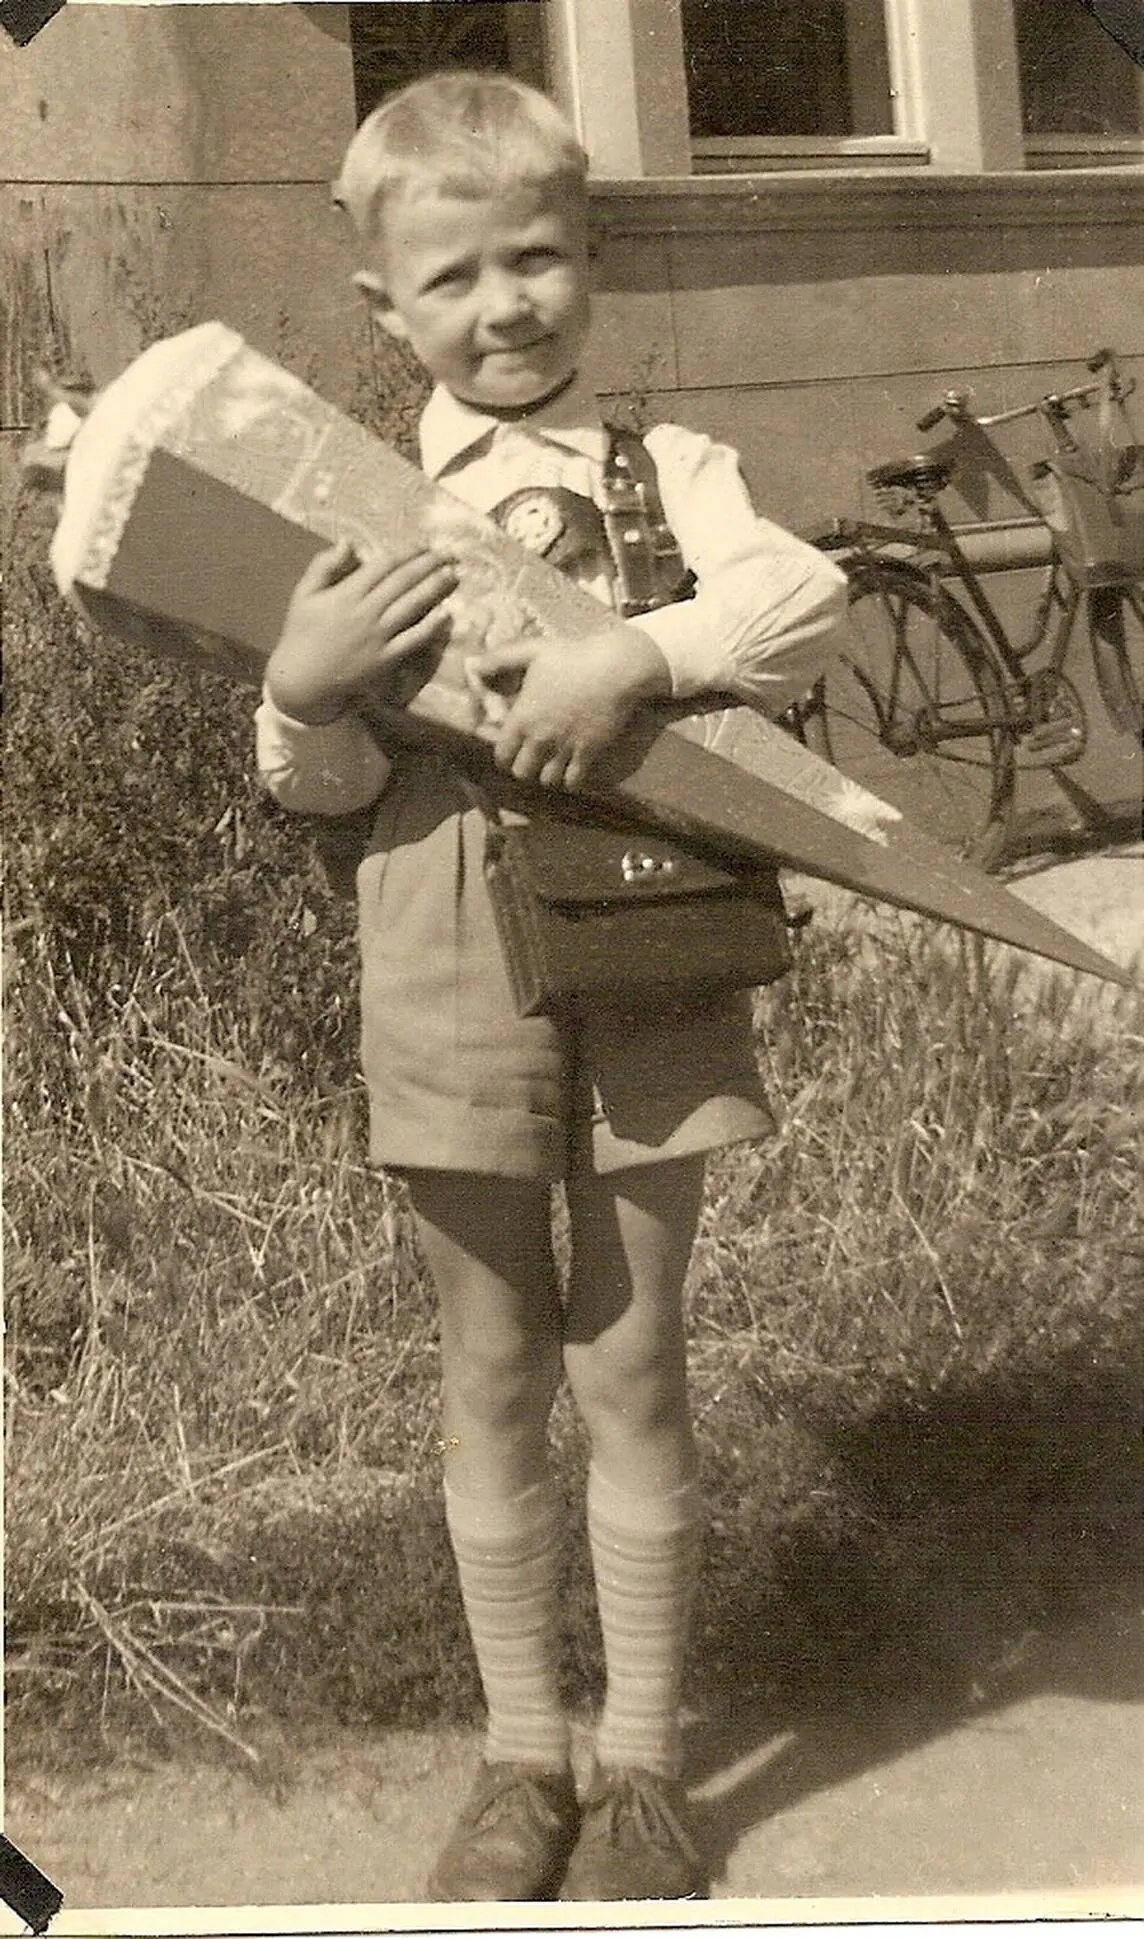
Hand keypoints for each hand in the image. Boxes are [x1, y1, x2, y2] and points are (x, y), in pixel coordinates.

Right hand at [266, 540, 457, 724]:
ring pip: (412, 606)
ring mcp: (377, 636)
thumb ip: (324, 565)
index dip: (407, 552)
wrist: (302, 679)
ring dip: (435, 588)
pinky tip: (446, 613)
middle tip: (450, 554)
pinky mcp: (385, 659)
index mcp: (346, 593)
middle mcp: (365, 612)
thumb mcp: (304, 594)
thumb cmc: (302, 633)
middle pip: (403, 581)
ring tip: (453, 574)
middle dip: (428, 565)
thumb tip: (348, 542)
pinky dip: (430, 626)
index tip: (425, 544)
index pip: (384, 565)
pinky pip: (412, 640)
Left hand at [474, 627, 671, 786]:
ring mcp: (565, 748)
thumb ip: (499, 660)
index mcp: (522, 718)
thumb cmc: (571, 656)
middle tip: (532, 760)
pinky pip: (574, 781)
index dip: (505, 756)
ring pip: (547, 781)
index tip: (512, 751)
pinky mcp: (588, 753)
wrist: (614, 668)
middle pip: (522, 772)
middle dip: (525, 768)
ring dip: (547, 775)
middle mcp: (540, 739)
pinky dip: (571, 780)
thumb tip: (473, 667)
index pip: (502, 755)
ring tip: (551, 766)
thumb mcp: (531, 652)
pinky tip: (572, 771)